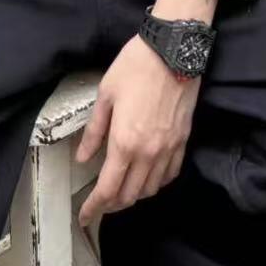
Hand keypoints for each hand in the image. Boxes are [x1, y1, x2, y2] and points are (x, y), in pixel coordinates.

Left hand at [76, 35, 200, 226]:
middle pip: (130, 196)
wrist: (173, 49)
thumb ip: (94, 131)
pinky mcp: (183, 140)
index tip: (83, 216)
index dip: (94, 208)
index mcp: (124, 143)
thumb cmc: (135, 67)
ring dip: (134, 195)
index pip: (108, 190)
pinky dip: (157, 183)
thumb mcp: (106, 94)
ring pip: (151, 190)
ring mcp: (168, 149)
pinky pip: (170, 174)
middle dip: (112, 205)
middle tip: (100, 202)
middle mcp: (148, 153)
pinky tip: (148, 176)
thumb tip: (82, 158)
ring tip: (122, 189)